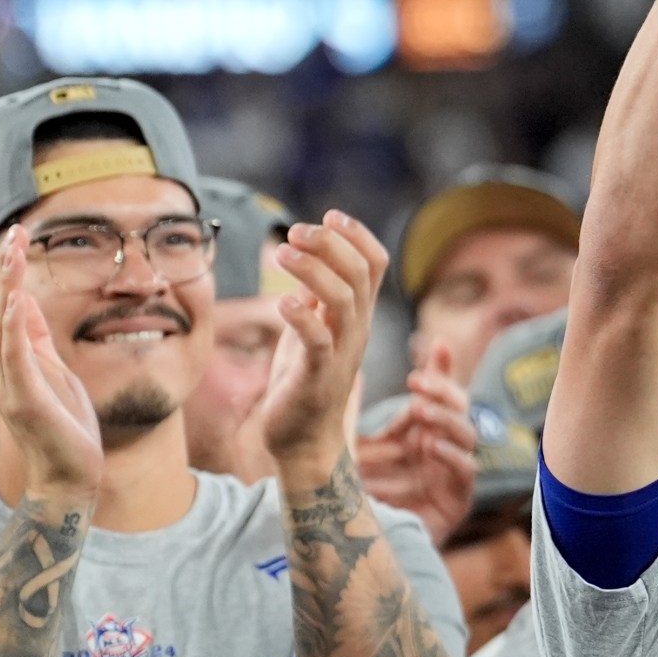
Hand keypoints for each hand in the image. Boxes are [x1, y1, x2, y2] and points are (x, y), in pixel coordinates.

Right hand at [0, 226, 103, 499]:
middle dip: (7, 268)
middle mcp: (3, 367)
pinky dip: (14, 328)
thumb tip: (27, 303)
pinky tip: (18, 301)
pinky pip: (16, 357)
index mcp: (12, 359)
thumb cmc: (64, 423)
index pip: (6, 305)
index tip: (18, 234)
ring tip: (13, 252)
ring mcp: (10, 383)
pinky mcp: (23, 400)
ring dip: (9, 286)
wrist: (70, 474)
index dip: (10, 269)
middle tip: (14, 230)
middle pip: (0, 307)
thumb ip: (37, 340)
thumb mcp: (54, 370)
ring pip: (4, 325)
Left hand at [261, 211, 390, 466]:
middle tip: (295, 231)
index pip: (375, 263)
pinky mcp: (318, 376)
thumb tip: (310, 257)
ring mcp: (341, 353)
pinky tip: (282, 302)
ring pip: (343, 299)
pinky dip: (303, 316)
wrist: (303, 441)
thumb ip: (316, 297)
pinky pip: (318, 340)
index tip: (329, 216)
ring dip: (314, 270)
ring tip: (283, 254)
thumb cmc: (304, 382)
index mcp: (357, 316)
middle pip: (360, 273)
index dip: (357, 234)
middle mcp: (357, 330)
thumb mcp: (311, 330)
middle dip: (330, 243)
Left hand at [354, 341, 478, 546]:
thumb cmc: (358, 495)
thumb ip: (356, 414)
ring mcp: (452, 473)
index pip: (441, 392)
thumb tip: (350, 371)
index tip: (434, 345)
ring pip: (468, 435)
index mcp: (424, 431)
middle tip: (417, 383)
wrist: (360, 546)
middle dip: (443, 391)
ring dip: (446, 420)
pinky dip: (452, 457)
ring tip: (420, 412)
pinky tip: (432, 447)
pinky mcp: (457, 501)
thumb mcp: (354, 447)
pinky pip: (467, 472)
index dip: (442, 369)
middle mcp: (443, 447)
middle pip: (460, 408)